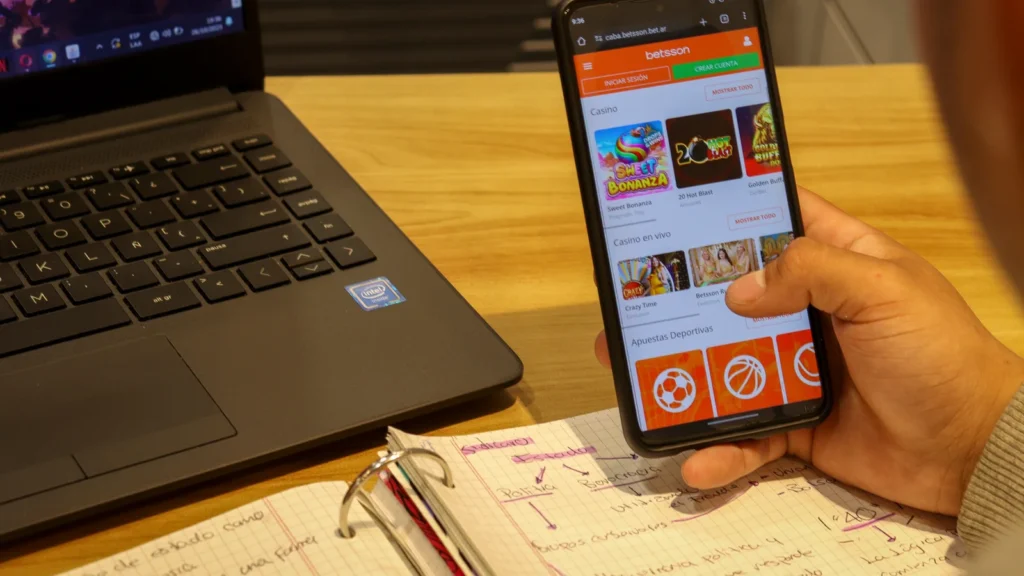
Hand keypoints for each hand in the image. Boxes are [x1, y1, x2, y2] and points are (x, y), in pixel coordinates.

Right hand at [595, 188, 1023, 514]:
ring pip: (725, 366)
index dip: (729, 212)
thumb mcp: (883, 290)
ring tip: (634, 381)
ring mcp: (799, 369)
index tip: (675, 208)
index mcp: (837, 261)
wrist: (973, 451)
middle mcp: (810, 311)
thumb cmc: (943, 356)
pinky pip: (745, 434)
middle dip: (681, 302)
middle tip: (630, 305)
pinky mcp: (796, 424)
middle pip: (731, 298)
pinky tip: (695, 458)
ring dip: (682, 375)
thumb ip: (811, 270)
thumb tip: (738, 290)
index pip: (775, 219)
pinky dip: (719, 448)